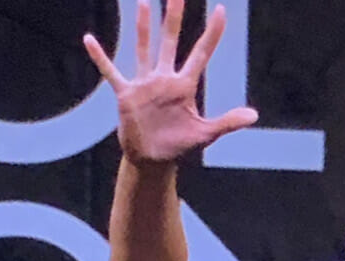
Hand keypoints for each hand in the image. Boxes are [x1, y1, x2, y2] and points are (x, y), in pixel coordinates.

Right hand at [84, 1, 257, 163]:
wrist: (152, 160)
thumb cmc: (179, 146)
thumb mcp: (205, 134)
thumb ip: (227, 122)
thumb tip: (254, 115)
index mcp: (185, 85)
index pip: (201, 53)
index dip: (212, 33)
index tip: (221, 10)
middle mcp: (165, 78)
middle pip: (170, 41)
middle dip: (174, 17)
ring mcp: (145, 84)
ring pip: (144, 49)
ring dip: (144, 28)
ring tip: (145, 3)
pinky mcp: (126, 95)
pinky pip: (111, 72)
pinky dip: (100, 57)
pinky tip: (89, 40)